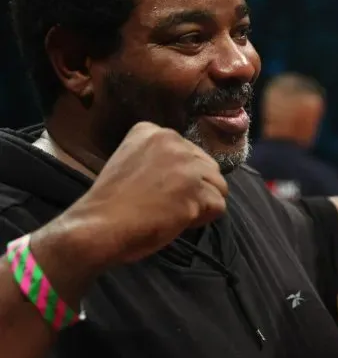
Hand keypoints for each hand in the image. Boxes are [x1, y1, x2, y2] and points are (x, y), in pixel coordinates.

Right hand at [54, 122, 228, 269]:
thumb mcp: (131, 161)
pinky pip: (219, 206)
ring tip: (173, 213)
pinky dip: (203, 219)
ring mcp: (188, 165)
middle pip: (209, 167)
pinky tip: (179, 221)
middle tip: (167, 204)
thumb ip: (159, 159)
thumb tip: (189, 171)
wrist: (99, 225)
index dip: (180, 176)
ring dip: (202, 203)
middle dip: (196, 188)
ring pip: (218, 186)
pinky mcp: (196, 190)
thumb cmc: (110, 202)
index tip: (155, 188)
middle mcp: (174, 141)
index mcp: (153, 131)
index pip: (190, 153)